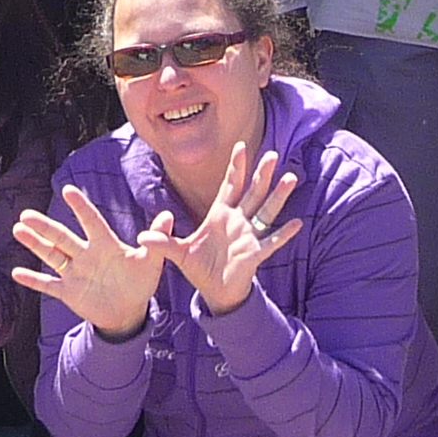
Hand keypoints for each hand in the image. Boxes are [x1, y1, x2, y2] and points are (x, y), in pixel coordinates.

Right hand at [8, 182, 168, 337]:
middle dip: (45, 227)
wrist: (129, 311)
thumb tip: (168, 215)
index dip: (81, 207)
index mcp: (105, 244)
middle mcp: (86, 255)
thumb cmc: (140, 281)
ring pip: (51, 255)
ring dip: (35, 244)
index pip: (91, 222)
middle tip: (27, 214)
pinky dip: (33, 280)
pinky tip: (16, 272)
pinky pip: (48, 285)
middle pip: (62, 237)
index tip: (68, 189)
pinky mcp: (69, 292)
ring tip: (18, 229)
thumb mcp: (151, 261)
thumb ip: (157, 240)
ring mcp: (75, 273)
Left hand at [143, 144, 304, 313]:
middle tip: (272, 154)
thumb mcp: (178, 253)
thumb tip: (140, 236)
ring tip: (290, 178)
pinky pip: (271, 242)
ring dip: (278, 196)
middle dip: (261, 174)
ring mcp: (248, 236)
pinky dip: (283, 234)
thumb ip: (162, 242)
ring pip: (266, 212)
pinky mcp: (255, 254)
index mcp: (220, 215)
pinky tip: (297, 223)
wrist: (214, 291)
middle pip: (252, 193)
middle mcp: (238, 221)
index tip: (240, 145)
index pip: (230, 185)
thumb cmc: (200, 267)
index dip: (235, 167)